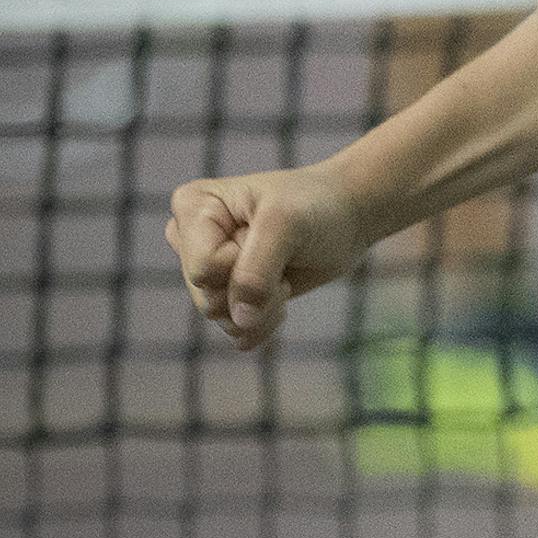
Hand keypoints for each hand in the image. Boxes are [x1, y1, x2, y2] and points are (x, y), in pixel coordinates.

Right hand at [165, 165, 368, 350]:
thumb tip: (239, 322)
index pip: (204, 268)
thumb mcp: (285, 224)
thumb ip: (255, 272)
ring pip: (222, 317)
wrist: (345, 217)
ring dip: (265, 306)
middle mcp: (191, 238)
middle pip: (209, 298)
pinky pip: (235, 331)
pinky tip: (282, 295)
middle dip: (257, 288)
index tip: (268, 233)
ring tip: (283, 273)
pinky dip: (265, 322)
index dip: (243, 263)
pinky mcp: (229, 293)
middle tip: (282, 256)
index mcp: (193, 205)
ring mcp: (208, 269)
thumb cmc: (315, 206)